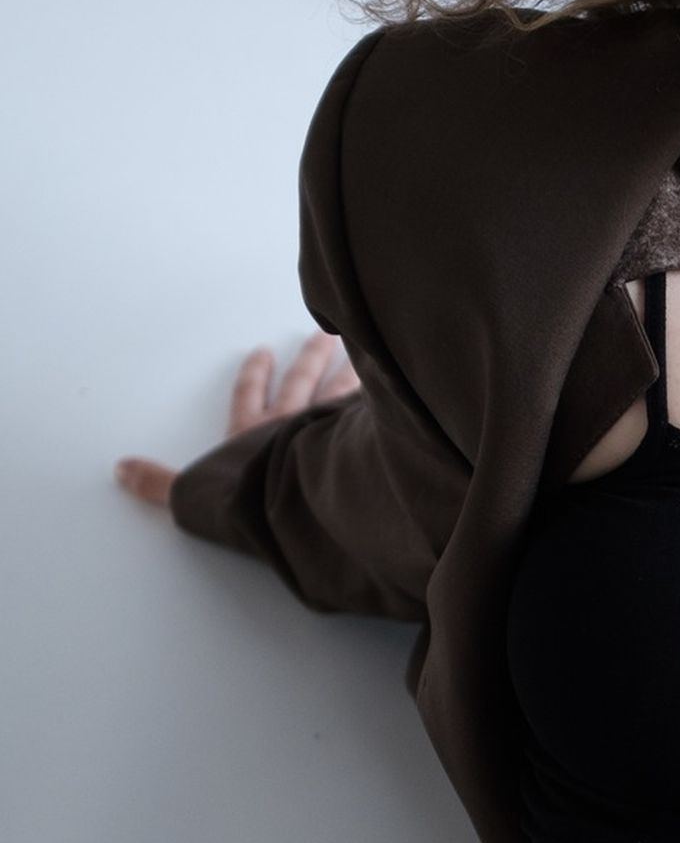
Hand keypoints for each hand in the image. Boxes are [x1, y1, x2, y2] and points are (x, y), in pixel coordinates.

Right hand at [115, 329, 360, 507]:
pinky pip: (370, 413)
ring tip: (362, 352)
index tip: (263, 353)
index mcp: (253, 434)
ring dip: (348, 372)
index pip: (250, 398)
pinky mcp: (354, 440)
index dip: (254, 377)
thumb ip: (160, 484)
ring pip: (338, 392)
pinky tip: (395, 384)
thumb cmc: (244, 501)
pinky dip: (381, 397)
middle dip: (310, 360)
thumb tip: (121, 471)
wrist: (290, 505)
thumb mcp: (192, 496)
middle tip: (324, 337)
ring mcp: (325, 430)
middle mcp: (290, 424)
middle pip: (301, 384)